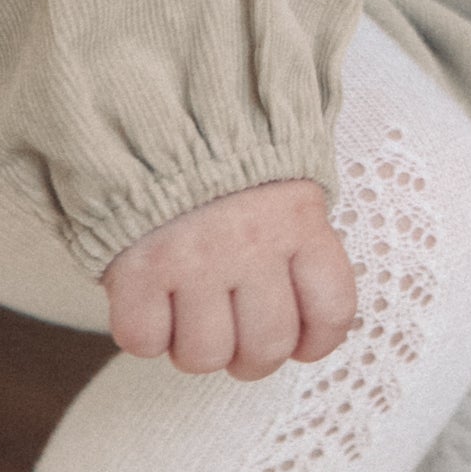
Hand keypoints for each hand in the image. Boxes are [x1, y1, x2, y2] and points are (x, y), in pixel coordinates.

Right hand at [101, 177, 356, 380]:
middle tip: (234, 335)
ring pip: (204, 356)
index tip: (298, 340)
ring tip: (189, 313)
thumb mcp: (286, 184)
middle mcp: (252, 243)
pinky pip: (144, 340)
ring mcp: (194, 257)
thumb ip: (301, 244)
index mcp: (300, 220)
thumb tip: (311, 322)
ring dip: (193, 347)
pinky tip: (152, 301)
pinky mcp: (138, 266)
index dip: (317, 341)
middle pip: (265, 348)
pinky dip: (145, 332)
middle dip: (250, 358)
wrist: (158, 113)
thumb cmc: (228, 158)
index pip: (332, 312)